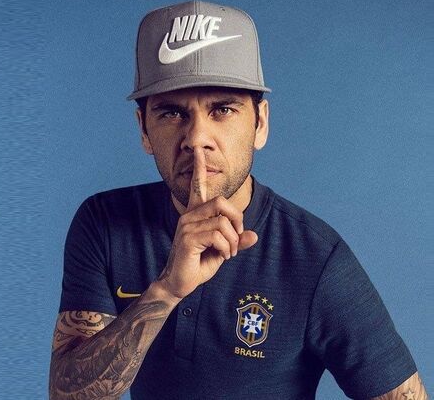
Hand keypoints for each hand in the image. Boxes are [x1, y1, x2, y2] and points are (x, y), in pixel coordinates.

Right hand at [156, 148, 258, 298]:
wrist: (179, 284)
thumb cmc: (199, 264)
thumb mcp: (223, 250)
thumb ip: (237, 241)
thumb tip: (254, 235)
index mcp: (195, 214)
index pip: (197, 186)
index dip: (198, 168)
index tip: (198, 150)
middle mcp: (189, 216)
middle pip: (221, 202)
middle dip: (237, 220)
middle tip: (237, 237)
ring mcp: (186, 226)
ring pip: (222, 222)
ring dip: (232, 240)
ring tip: (229, 253)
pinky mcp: (187, 238)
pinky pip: (217, 236)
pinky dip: (227, 248)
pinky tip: (222, 256)